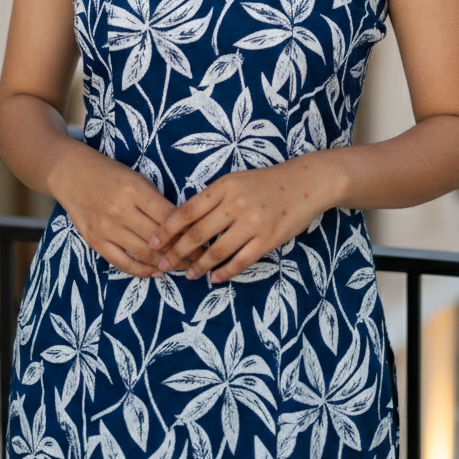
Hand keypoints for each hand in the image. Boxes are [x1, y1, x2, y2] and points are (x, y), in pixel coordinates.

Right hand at [50, 143, 204, 277]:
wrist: (72, 174)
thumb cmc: (111, 173)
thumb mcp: (137, 178)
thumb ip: (157, 201)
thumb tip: (183, 224)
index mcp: (136, 190)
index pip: (170, 217)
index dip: (190, 232)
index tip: (207, 241)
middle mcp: (121, 211)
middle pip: (160, 239)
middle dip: (184, 252)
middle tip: (201, 260)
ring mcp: (107, 228)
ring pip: (144, 253)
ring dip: (167, 263)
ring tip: (184, 268)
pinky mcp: (96, 241)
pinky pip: (122, 263)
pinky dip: (142, 270)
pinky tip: (156, 272)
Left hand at [149, 156, 337, 283]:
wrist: (305, 183)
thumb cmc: (265, 182)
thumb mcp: (235, 181)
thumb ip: (212, 198)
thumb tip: (184, 222)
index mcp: (223, 186)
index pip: (187, 210)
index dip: (167, 229)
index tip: (153, 242)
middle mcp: (235, 204)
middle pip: (197, 234)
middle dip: (176, 253)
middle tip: (163, 265)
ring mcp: (252, 223)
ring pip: (216, 252)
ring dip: (199, 267)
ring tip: (188, 275)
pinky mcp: (267, 240)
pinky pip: (240, 262)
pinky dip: (224, 273)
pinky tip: (215, 278)